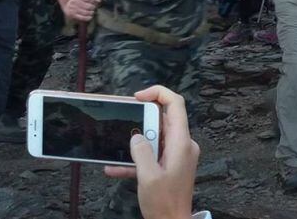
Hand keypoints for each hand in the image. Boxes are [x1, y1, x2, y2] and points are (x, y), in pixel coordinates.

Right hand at [63, 0, 100, 21]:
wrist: (68, 5)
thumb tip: (98, 1)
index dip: (93, 1)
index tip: (94, 2)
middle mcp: (74, 0)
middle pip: (88, 6)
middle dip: (93, 8)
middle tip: (94, 8)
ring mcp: (72, 8)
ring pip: (86, 12)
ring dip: (91, 13)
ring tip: (92, 12)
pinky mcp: (72, 15)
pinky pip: (82, 17)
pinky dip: (88, 18)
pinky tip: (90, 16)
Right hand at [104, 86, 198, 218]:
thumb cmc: (165, 204)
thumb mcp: (148, 177)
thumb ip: (140, 152)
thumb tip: (135, 137)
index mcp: (181, 143)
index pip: (176, 104)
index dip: (158, 93)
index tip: (138, 97)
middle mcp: (183, 145)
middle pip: (164, 119)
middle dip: (141, 120)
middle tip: (123, 123)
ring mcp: (177, 156)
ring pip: (155, 138)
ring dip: (135, 142)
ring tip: (116, 147)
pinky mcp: (170, 167)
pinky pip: (153, 155)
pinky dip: (136, 159)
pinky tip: (114, 167)